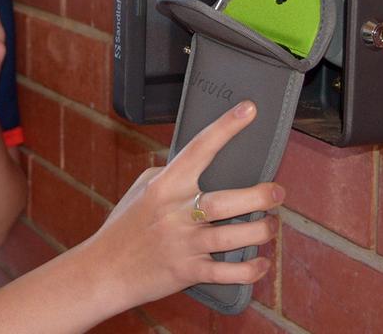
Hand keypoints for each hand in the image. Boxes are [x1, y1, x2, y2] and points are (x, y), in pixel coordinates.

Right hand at [86, 100, 283, 308]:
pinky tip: (260, 262)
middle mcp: (176, 213)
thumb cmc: (123, 226)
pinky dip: (250, 269)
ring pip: (233, 237)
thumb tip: (196, 165)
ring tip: (269, 225)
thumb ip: (169, 174)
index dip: (225, 127)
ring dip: (261, 231)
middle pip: (226, 201)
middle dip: (260, 196)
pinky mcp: (188, 272)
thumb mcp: (140, 190)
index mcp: (165, 186)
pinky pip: (228, 273)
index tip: (248, 109)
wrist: (104, 269)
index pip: (199, 149)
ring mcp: (183, 244)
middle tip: (278, 192)